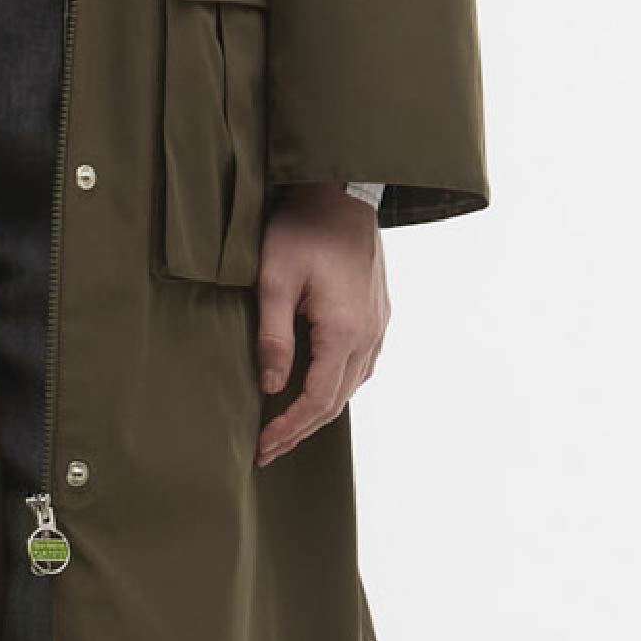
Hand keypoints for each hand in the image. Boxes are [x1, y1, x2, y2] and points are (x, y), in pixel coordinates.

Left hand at [252, 184, 386, 466]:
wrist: (342, 192)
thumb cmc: (302, 229)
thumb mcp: (274, 279)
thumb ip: (272, 336)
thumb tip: (272, 386)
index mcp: (345, 331)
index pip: (317, 399)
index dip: (288, 428)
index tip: (261, 445)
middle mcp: (369, 335)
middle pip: (336, 402)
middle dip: (300, 430)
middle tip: (267, 448)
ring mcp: (378, 325)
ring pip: (351, 386)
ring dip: (318, 411)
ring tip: (285, 426)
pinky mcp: (378, 314)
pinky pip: (360, 366)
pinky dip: (335, 387)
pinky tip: (314, 389)